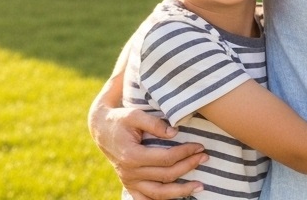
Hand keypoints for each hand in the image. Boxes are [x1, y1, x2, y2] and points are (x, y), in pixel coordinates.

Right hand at [88, 105, 204, 199]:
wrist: (102, 129)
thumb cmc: (121, 120)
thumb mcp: (135, 115)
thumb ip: (154, 123)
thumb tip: (175, 132)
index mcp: (132, 155)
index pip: (166, 158)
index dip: (185, 153)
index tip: (199, 146)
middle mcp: (130, 172)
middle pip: (166, 175)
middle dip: (189, 166)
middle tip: (205, 157)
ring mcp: (130, 181)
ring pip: (159, 194)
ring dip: (182, 191)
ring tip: (200, 186)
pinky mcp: (129, 185)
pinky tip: (178, 199)